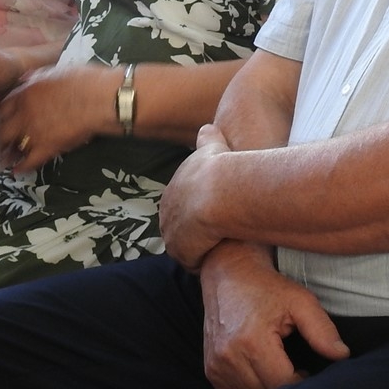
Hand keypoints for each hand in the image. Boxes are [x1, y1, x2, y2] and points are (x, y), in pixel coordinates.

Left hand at [0, 64, 114, 172]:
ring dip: (9, 152)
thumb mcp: (57, 70)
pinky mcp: (47, 147)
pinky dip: (22, 167)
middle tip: (6, 139)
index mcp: (27, 92)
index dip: (6, 114)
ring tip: (7, 157)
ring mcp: (34, 131)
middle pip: (4, 128)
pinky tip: (17, 171)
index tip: (8, 117)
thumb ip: (38, 77)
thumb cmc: (87, 80)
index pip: (5, 106)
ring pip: (13, 146)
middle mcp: (25, 112)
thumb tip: (28, 80)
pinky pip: (29, 161)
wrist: (102, 99)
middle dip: (4, 134)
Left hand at [160, 122, 232, 268]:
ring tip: (221, 245)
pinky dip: (205, 259)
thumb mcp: (211, 147)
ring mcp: (172, 234)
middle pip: (180, 227)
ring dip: (201, 247)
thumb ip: (208, 138)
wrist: (218, 192)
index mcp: (172, 191)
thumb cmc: (219, 167)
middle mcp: (166, 213)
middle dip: (195, 231)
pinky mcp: (182, 252)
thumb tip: (207, 126)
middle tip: (219, 231)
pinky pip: (193, 261)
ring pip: (186, 246)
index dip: (198, 210)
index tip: (213, 212)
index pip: (180, 205)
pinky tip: (220, 255)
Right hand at [200, 241, 349, 388]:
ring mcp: (216, 366)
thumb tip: (342, 355)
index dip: (301, 385)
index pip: (282, 384)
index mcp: (251, 341)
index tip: (310, 373)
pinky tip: (265, 376)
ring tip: (283, 373)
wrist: (229, 275)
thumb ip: (322, 330)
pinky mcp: (211, 370)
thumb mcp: (301, 301)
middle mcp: (228, 358)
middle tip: (300, 375)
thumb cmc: (267, 287)